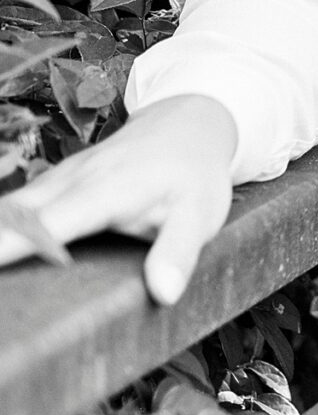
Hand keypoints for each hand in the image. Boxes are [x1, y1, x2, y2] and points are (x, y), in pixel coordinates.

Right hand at [0, 95, 239, 306]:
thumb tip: (164, 292)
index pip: (50, 224)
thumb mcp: (200, 214)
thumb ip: (178, 252)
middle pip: (18, 214)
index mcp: (106, 191)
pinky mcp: (61, 178)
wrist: (191, 121)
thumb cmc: (195, 172)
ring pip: (15, 205)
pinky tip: (3, 241)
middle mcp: (76, 179)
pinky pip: (22, 201)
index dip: (13, 246)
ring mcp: (64, 175)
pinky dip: (5, 222)